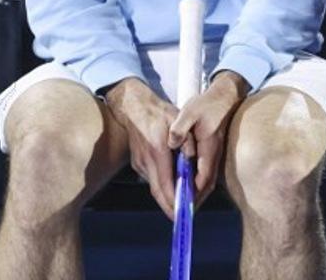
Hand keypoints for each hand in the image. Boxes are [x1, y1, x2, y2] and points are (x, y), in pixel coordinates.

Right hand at [105, 78, 181, 218]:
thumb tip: (192, 159)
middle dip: (170, 207)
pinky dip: (162, 188)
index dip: (174, 199)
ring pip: (154, 187)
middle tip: (182, 218)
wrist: (134, 107)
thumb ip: (186, 140)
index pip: (166, 182)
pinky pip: (152, 179)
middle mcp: (147, 160)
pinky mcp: (138, 163)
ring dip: (167, 198)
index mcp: (157, 150)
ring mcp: (140, 162)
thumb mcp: (177, 119)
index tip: (183, 211)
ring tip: (181, 206)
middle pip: (158, 191)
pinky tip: (172, 190)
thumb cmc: (159, 112)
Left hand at [168, 70, 248, 206]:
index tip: (183, 204)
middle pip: (207, 184)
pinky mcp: (214, 151)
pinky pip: (208, 173)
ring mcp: (216, 153)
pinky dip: (199, 184)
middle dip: (195, 200)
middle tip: (182, 212)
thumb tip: (172, 142)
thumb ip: (180, 128)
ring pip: (208, 180)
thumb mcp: (190, 112)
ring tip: (185, 205)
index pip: (203, 176)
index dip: (194, 192)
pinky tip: (190, 186)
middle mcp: (215, 154)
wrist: (225, 96)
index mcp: (209, 147)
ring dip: (197, 194)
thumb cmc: (207, 104)